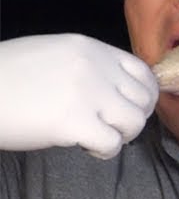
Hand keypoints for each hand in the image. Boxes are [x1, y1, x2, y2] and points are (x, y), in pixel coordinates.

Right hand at [0, 34, 157, 158]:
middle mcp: (93, 66)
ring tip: (95, 136)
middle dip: (133, 118)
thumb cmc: (7, 78)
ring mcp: (85, 93)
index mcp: (89, 48)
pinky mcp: (73, 121)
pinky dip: (103, 151)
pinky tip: (84, 146)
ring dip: (120, 135)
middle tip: (110, 127)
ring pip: (135, 122)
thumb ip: (88, 66)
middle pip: (144, 99)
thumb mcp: (52, 55)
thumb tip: (119, 90)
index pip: (143, 72)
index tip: (127, 109)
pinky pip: (113, 144)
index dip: (143, 96)